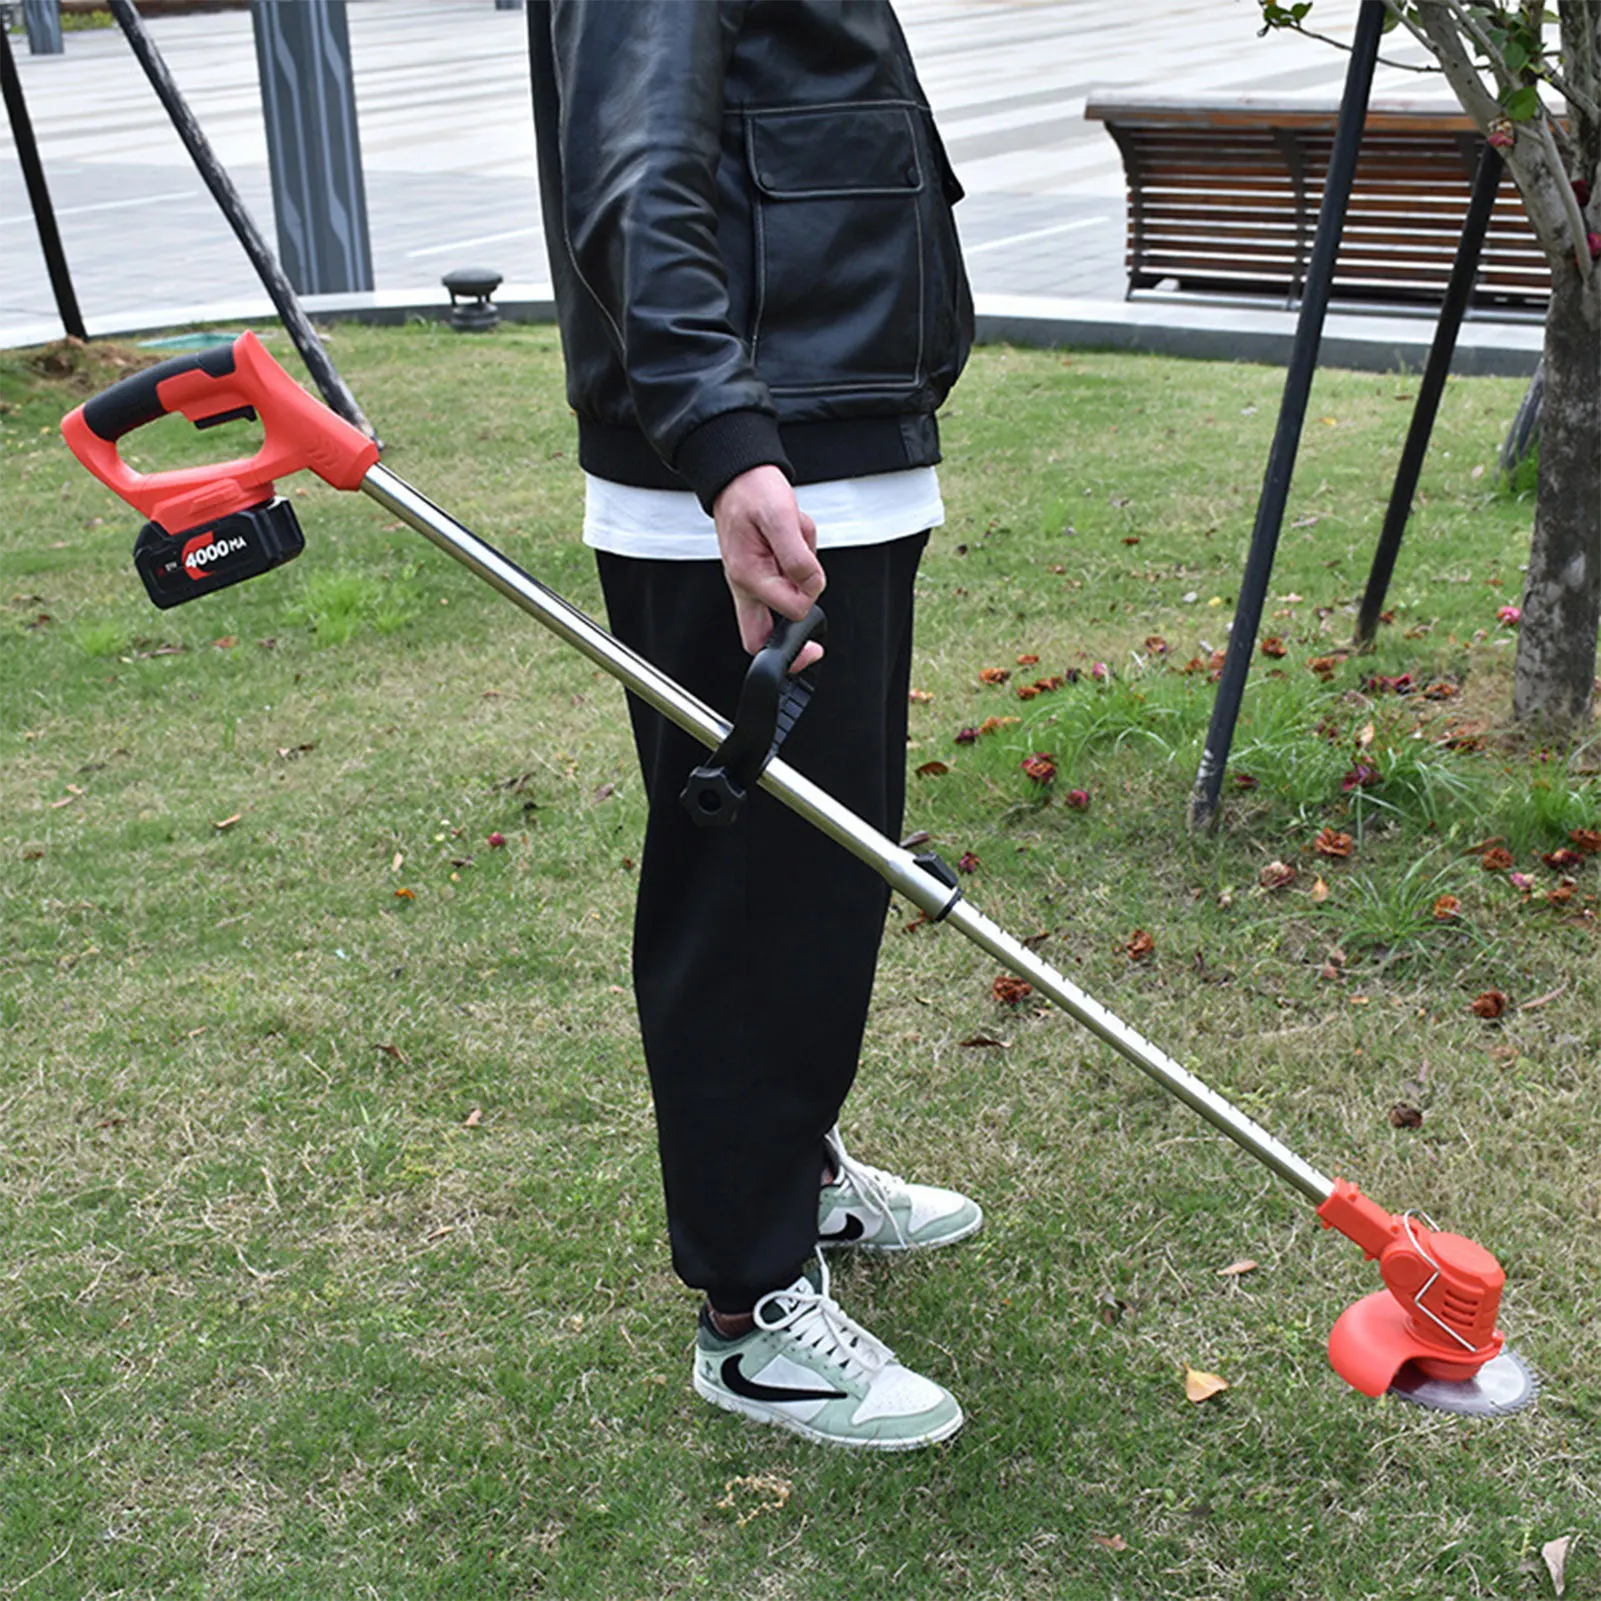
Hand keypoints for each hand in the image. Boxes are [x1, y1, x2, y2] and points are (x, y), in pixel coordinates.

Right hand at [712, 465, 824, 667]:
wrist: (739, 476)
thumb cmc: (753, 492)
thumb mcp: (781, 517)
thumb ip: (797, 557)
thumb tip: (812, 586)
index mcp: (749, 576)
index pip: (791, 611)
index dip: (810, 597)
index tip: (814, 581)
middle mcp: (746, 585)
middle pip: (762, 639)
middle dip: (791, 638)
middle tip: (811, 642)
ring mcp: (752, 582)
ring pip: (782, 604)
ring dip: (801, 578)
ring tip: (796, 543)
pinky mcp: (760, 573)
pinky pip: (785, 581)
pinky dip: (798, 562)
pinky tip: (793, 540)